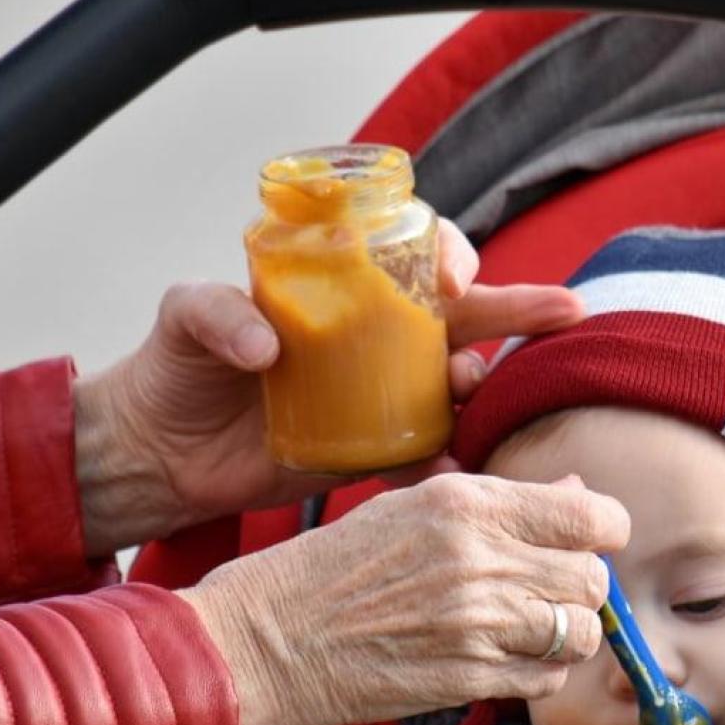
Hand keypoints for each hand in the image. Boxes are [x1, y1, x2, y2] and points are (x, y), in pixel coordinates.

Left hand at [73, 221, 584, 553]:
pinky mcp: (372, 451)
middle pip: (463, 316)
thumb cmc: (174, 368)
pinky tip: (466, 469)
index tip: (453, 275)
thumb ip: (213, 313)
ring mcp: (380, 395)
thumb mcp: (184, 317)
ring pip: (457, 383)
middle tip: (567, 310)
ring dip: (481, 383)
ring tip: (473, 389)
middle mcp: (375, 337)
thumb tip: (264, 345)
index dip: (450, 255)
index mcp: (344, 289)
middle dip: (519, 309)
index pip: (415, 255)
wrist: (157, 452)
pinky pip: (426, 454)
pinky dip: (450, 462)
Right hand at [177, 473, 629, 724]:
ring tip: (531, 625)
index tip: (590, 538)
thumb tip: (577, 490)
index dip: (603, 528)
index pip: (591, 515)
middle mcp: (481, 562)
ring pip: (579, 633)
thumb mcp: (412, 505)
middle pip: (593, 579)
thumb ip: (501, 498)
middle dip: (582, 584)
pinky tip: (506, 657)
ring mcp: (476, 626)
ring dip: (566, 632)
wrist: (270, 640)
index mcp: (469, 504)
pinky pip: (545, 680)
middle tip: (550, 586)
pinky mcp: (467, 680)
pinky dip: (539, 673)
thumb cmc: (336, 566)